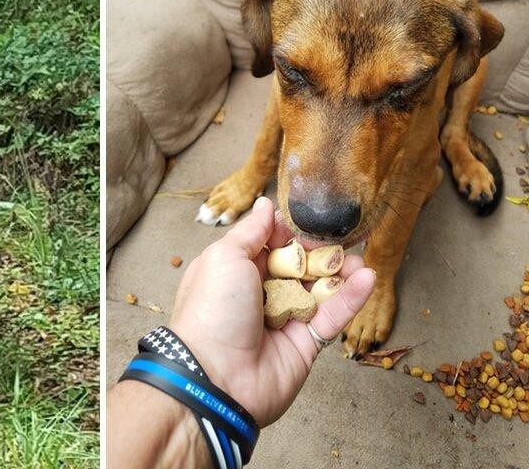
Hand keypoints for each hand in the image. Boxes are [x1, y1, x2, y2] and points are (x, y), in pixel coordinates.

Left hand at [169, 196, 375, 426]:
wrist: (216, 374)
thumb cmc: (212, 309)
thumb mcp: (224, 257)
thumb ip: (251, 231)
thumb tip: (266, 205)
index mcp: (236, 270)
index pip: (271, 244)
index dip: (291, 234)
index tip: (312, 223)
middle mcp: (260, 293)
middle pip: (299, 267)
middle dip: (322, 253)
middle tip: (345, 241)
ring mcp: (284, 319)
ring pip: (320, 290)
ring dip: (342, 273)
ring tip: (360, 259)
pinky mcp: (305, 344)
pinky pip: (331, 317)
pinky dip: (350, 298)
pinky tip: (367, 277)